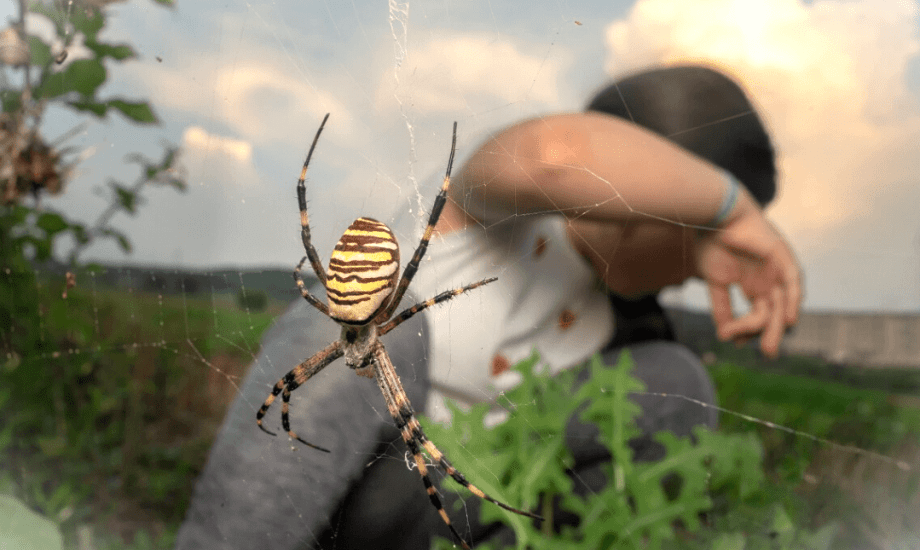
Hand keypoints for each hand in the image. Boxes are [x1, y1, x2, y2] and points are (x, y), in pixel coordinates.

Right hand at [694, 195, 801, 357]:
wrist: (715, 216)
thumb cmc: (711, 243)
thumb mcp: (715, 281)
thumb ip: (721, 307)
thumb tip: (724, 333)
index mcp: (750, 282)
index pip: (755, 312)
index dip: (747, 328)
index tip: (737, 343)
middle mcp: (765, 279)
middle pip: (773, 311)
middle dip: (770, 333)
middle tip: (768, 354)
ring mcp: (775, 269)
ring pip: (782, 303)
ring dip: (779, 325)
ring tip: (771, 346)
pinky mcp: (783, 258)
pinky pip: (793, 283)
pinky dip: (792, 301)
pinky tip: (788, 319)